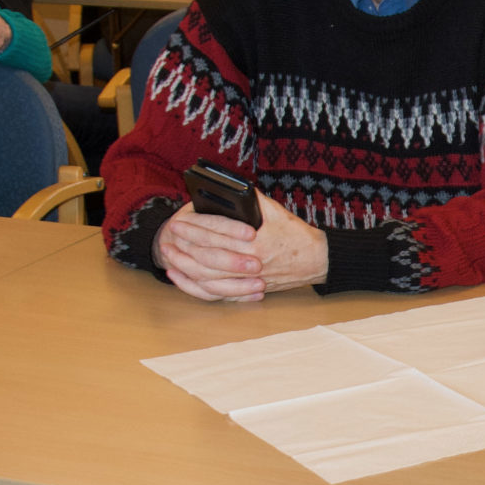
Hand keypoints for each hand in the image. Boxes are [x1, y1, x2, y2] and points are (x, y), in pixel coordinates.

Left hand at [153, 190, 327, 301]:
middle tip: (167, 240)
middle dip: (185, 248)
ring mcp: (249, 281)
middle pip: (208, 259)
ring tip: (169, 259)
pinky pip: (218, 294)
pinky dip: (197, 288)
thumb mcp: (277, 212)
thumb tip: (234, 189)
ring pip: (210, 279)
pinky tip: (183, 280)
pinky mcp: (248, 292)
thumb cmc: (297, 235)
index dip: (194, 229)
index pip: (217, 235)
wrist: (317, 260)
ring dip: (186, 269)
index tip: (177, 223)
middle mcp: (251, 264)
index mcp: (256, 242)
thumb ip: (254, 201)